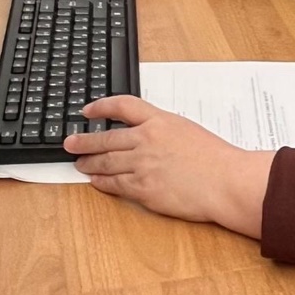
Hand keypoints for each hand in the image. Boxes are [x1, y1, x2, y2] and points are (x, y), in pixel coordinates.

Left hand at [63, 95, 273, 237]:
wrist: (224, 181)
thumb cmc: (215, 158)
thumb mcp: (187, 130)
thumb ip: (163, 131)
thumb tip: (145, 135)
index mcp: (160, 121)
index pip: (123, 106)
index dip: (102, 106)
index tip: (88, 109)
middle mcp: (147, 140)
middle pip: (107, 138)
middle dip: (85, 140)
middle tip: (70, 142)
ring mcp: (143, 165)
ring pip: (106, 162)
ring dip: (89, 162)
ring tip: (79, 163)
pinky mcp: (143, 189)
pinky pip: (115, 185)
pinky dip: (102, 182)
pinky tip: (96, 181)